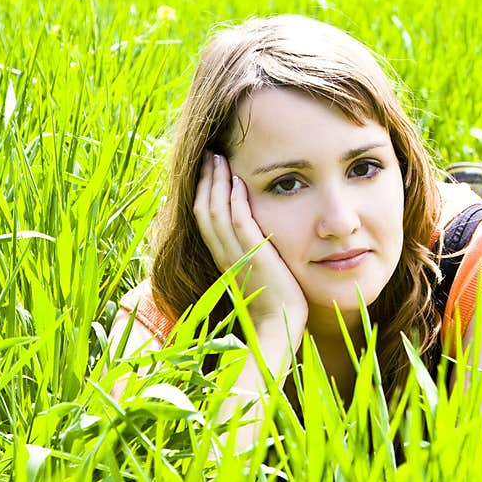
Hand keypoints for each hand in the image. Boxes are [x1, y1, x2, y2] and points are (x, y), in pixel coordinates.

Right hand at [193, 151, 307, 350]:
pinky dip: (234, 201)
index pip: (204, 219)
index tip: (208, 170)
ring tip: (219, 158)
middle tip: (209, 155)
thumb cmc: (274, 303)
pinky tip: (238, 182)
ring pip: (215, 212)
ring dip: (216, 182)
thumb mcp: (257, 273)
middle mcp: (223, 255)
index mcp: (223, 258)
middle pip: (203, 209)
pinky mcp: (253, 257)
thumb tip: (258, 238)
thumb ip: (253, 253)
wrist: (278, 327)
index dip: (203, 192)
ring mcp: (236, 255)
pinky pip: (238, 223)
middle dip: (205, 180)